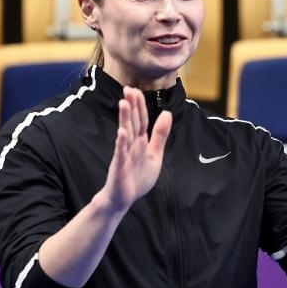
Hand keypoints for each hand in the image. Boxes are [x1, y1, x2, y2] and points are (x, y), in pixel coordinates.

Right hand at [99, 87, 171, 214]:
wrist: (124, 199)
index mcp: (140, 142)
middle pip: (132, 122)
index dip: (139, 105)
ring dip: (125, 119)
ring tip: (124, 103)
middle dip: (131, 106)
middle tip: (128, 89)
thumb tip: (167, 113)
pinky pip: (120, 153)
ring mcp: (124, 154)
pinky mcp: (119, 166)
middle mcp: (131, 145)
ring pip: (125, 133)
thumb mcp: (154, 154)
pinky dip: (121, 142)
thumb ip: (160, 135)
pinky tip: (122, 131)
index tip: (135, 90)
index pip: (141, 120)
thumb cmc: (137, 177)